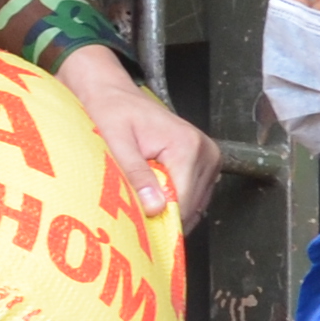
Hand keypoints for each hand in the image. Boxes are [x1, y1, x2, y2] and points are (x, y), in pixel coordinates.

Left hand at [57, 44, 213, 220]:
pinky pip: (193, 197)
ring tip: (142, 196)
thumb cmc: (111, 112)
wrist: (113, 94)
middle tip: (134, 211)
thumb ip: (136, 173)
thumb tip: (156, 208)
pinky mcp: (204, 164)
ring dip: (167, 210)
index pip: (183, 203)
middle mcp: (205, 152)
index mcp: (188, 146)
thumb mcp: (116, 142)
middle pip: (190, 207)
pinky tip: (153, 192)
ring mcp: (208, 158)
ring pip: (193, 206)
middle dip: (162, 216)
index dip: (159, 221)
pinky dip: (173, 202)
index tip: (137, 226)